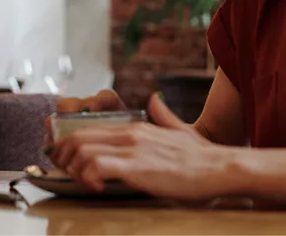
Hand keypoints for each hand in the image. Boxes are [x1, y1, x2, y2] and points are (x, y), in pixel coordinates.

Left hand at [47, 93, 237, 200]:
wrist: (222, 167)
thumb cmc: (203, 157)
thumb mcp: (180, 130)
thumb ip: (163, 115)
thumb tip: (155, 99)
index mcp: (136, 128)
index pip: (88, 128)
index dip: (69, 143)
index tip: (65, 158)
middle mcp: (130, 134)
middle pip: (78, 138)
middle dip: (63, 156)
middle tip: (64, 172)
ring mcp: (133, 149)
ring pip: (83, 150)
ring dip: (73, 168)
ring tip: (80, 182)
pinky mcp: (138, 167)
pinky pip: (98, 167)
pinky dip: (89, 177)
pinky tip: (97, 187)